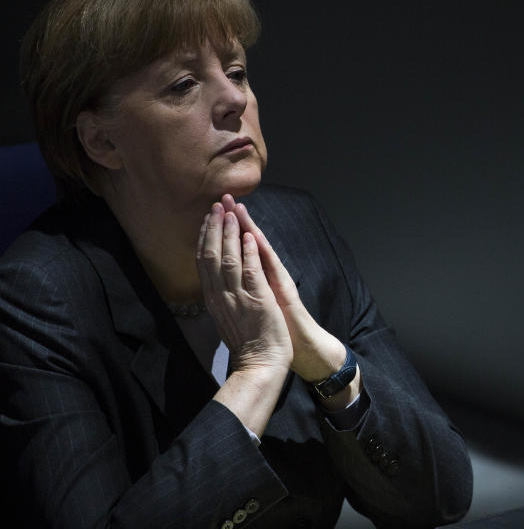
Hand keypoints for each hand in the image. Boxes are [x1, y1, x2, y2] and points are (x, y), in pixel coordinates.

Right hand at [196, 202, 292, 376]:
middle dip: (214, 228)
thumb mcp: (227, 315)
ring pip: (228, 259)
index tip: (206, 218)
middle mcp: (221, 295)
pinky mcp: (257, 300)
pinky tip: (249, 235)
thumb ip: (220, 295)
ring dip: (229, 233)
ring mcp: (238, 297)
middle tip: (216, 206)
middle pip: (211, 255)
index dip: (204, 237)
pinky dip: (248, 252)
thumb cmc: (247, 342)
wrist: (260, 365)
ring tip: (230, 212)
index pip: (203, 262)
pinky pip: (250, 271)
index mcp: (213, 298)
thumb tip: (215, 279)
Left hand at [221, 195, 350, 384]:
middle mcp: (263, 275)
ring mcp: (273, 281)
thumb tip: (223, 272)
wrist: (286, 350)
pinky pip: (269, 266)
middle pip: (247, 241)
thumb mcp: (250, 304)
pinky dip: (259, 249)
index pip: (234, 248)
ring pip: (257, 248)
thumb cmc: (269, 329)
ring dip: (246, 226)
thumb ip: (241, 285)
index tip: (212, 210)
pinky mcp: (281, 289)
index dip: (222, 228)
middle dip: (233, 219)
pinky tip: (253, 235)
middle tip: (223, 197)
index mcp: (252, 278)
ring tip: (236, 207)